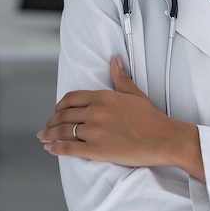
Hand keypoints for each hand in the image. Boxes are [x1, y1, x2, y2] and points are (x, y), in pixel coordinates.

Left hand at [37, 57, 204, 180]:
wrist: (164, 139)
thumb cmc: (152, 118)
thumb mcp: (135, 94)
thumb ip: (121, 77)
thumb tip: (115, 60)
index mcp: (103, 96)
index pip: (71, 98)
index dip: (60, 106)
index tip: (57, 111)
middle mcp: (96, 112)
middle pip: (64, 115)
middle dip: (52, 122)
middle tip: (47, 127)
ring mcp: (94, 131)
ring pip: (63, 131)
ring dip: (50, 135)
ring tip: (44, 138)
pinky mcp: (96, 150)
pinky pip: (69, 149)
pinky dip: (56, 149)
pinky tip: (50, 149)